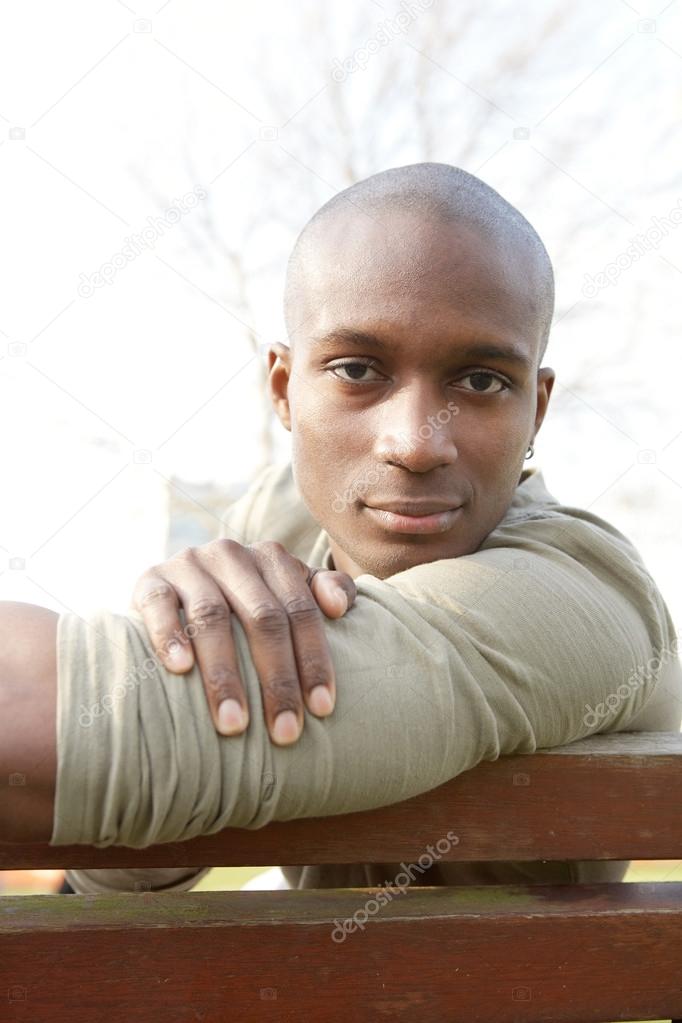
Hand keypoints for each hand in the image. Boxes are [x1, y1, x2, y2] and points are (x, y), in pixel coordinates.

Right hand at [131, 539, 355, 745]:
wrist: (174, 588)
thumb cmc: (244, 603)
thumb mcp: (286, 592)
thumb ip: (323, 591)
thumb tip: (339, 607)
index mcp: (272, 558)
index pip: (300, 611)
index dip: (313, 659)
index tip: (322, 709)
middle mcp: (232, 555)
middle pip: (262, 617)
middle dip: (277, 680)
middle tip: (285, 732)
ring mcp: (189, 564)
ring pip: (211, 616)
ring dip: (224, 674)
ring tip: (235, 724)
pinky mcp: (150, 578)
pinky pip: (159, 604)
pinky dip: (169, 636)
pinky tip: (180, 670)